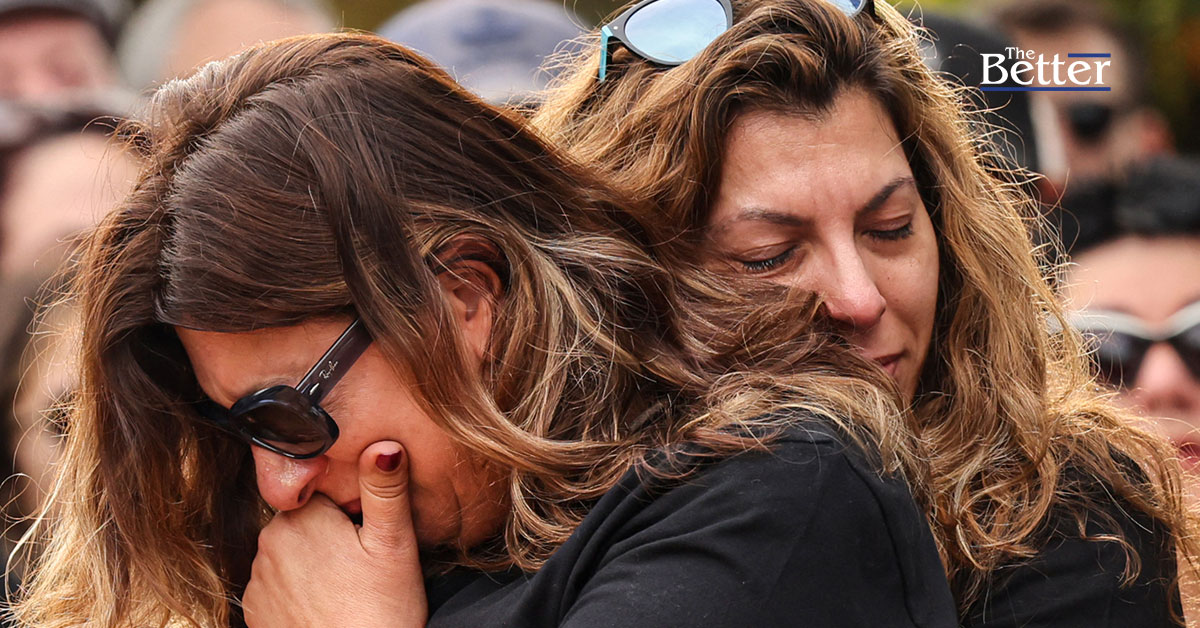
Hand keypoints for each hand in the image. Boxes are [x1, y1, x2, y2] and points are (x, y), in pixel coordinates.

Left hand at [244, 442, 426, 627]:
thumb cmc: (380, 612)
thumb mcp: (394, 544)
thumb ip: (385, 488)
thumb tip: (383, 443)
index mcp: (299, 517)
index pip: (324, 489)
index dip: (351, 508)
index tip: (368, 534)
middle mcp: (267, 542)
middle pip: (306, 518)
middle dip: (331, 532)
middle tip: (363, 562)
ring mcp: (257, 579)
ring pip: (291, 551)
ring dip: (314, 561)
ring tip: (348, 587)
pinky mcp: (254, 610)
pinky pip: (278, 583)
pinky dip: (300, 590)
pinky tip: (327, 605)